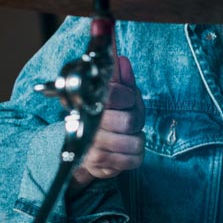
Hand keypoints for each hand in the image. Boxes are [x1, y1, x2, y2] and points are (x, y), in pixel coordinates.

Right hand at [69, 55, 145, 192]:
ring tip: (127, 136)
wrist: (86, 151)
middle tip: (130, 122)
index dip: (127, 97)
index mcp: (90, 103)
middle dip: (136, 121)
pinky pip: (134, 159)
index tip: (127, 99)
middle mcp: (88, 125)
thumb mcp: (117, 96)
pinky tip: (126, 150)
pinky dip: (135, 155)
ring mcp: (93, 146)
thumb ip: (122, 78)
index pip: (115, 95)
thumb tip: (121, 59)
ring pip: (134, 142)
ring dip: (137, 139)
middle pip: (128, 121)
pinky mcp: (100, 164)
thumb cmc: (107, 118)